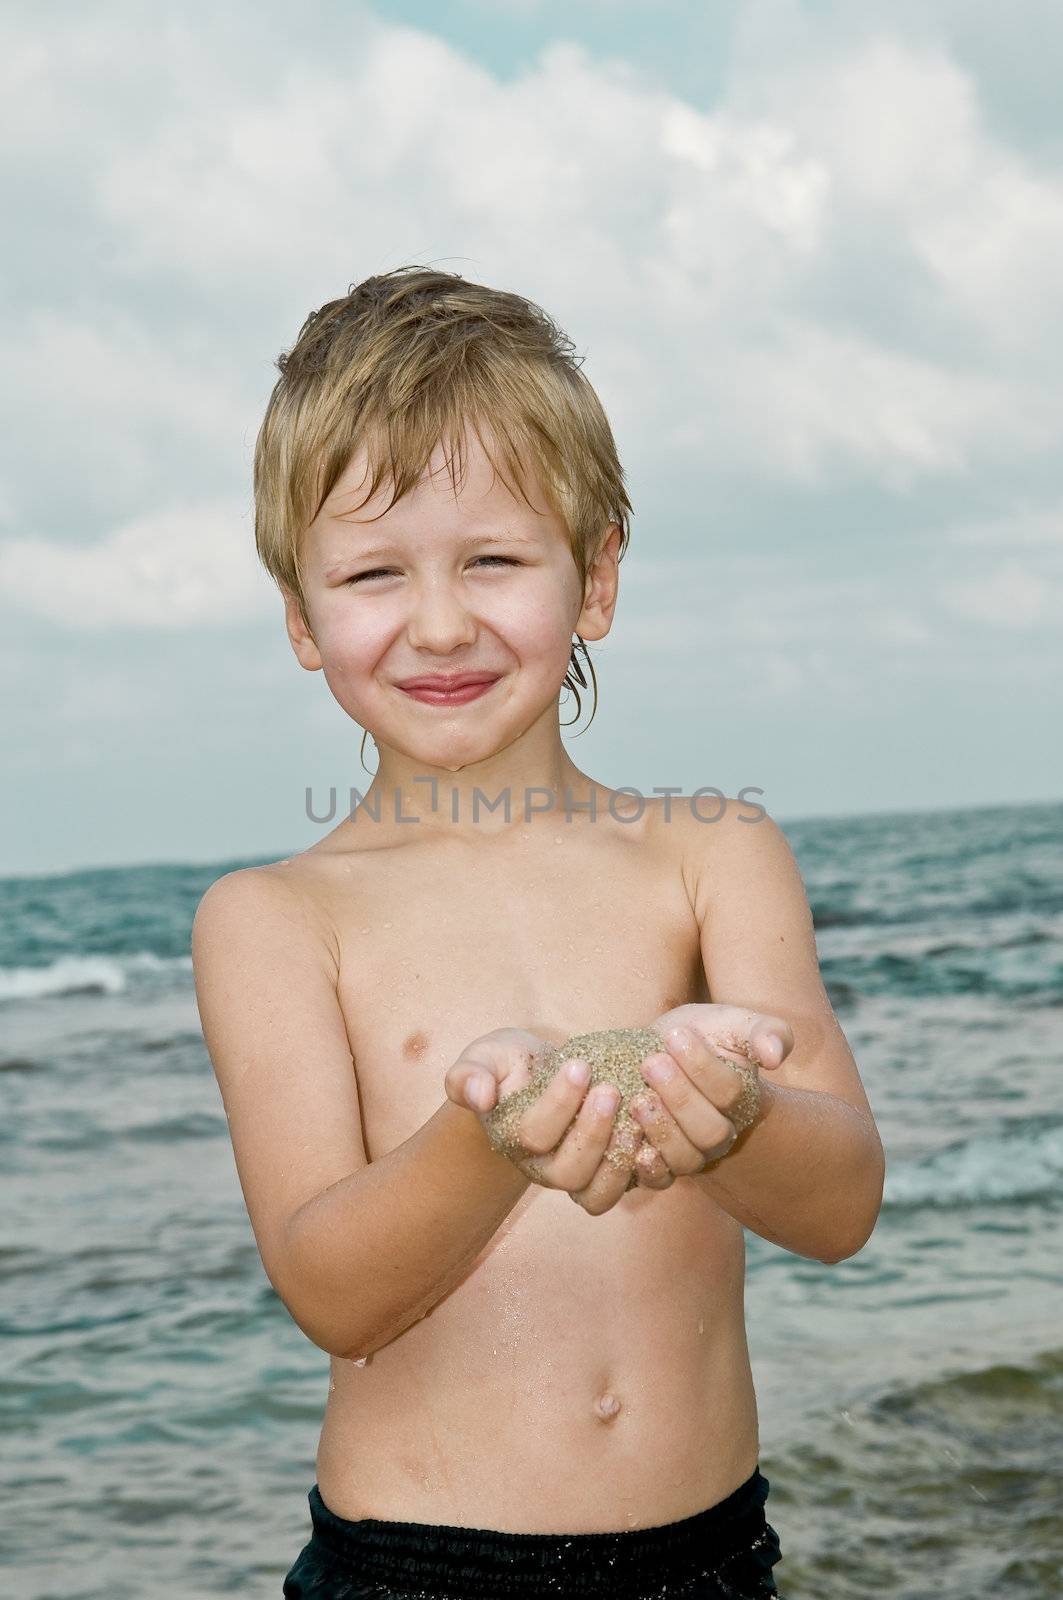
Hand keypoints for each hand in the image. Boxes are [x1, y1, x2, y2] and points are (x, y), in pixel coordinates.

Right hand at [444, 1027, 647, 1214]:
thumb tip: (480, 1095)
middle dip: (592, 1131)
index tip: (579, 1065)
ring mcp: (575, 1175)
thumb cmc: (509, 1065)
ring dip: (618, 1155)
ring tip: (636, 1112)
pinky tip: (653, 1130)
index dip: (559, 1104)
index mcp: (512, 1140)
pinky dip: (641, 1168)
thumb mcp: (484, 1056)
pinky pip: (623, 1189)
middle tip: (610, 1089)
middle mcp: (542, 1168)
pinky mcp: (606, 1174)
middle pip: (568, 1171)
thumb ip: (469, 1073)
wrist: (538, 1077)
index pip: (534, 1134)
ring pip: (596, 1191)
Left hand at [627, 1003, 793, 1189]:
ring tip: (637, 1097)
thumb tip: (774, 1057)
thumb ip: (765, 1032)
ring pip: (686, 1158)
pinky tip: (629, 1134)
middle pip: (711, 1132)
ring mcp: (691, 1154)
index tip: (676, 1035)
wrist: (663, 1055)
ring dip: (661, 1128)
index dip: (703, 1067)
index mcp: (743, 1101)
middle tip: (652, 1062)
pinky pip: (658, 1179)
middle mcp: (720, 1135)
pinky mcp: (660, 1166)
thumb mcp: (732, 1023)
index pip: (731, 1092)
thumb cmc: (703, 1035)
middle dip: (680, 1097)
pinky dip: (647, 1164)